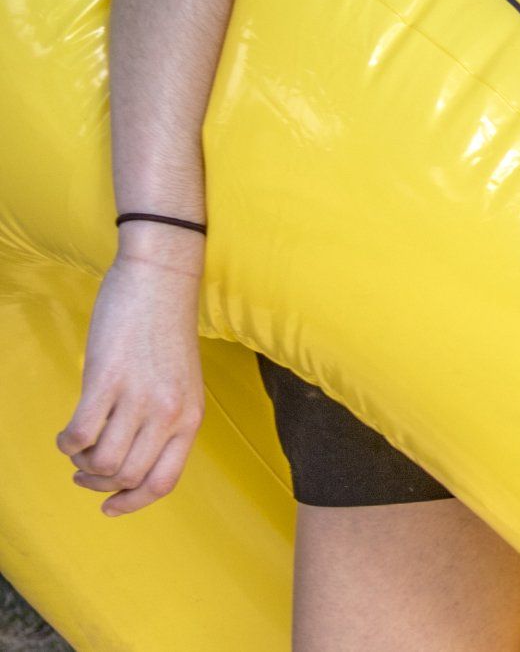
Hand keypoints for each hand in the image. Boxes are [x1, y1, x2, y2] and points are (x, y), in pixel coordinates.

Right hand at [59, 233, 204, 513]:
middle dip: (99, 483)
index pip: (164, 482)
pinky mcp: (108, 379)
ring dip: (82, 463)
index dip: (132, 503)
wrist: (162, 273)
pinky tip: (67, 431)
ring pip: (102, 463)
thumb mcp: (181, 380)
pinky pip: (79, 436)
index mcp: (191, 415)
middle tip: (84, 470)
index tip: (109, 507)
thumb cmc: (166, 327)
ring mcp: (139, 396)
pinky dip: (67, 443)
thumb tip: (128, 462)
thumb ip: (165, 418)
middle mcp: (170, 411)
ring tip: (78, 444)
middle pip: (127, 478)